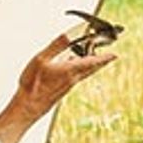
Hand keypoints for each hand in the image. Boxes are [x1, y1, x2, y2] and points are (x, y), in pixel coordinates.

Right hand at [0, 33, 116, 142]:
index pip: (92, 61)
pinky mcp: (62, 91)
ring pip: (83, 74)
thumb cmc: (33, 85)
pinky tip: (71, 68)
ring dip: (90, 66)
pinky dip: (78, 71)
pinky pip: (75, 78)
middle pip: (91, 69)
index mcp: (70, 70)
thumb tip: (68, 35)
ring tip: (93, 59)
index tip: (114, 55)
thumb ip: (56, 46)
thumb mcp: (42, 59)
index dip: (104, 58)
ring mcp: (67, 86)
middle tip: (108, 57)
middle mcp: (72, 79)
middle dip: (100, 62)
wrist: (28, 107)